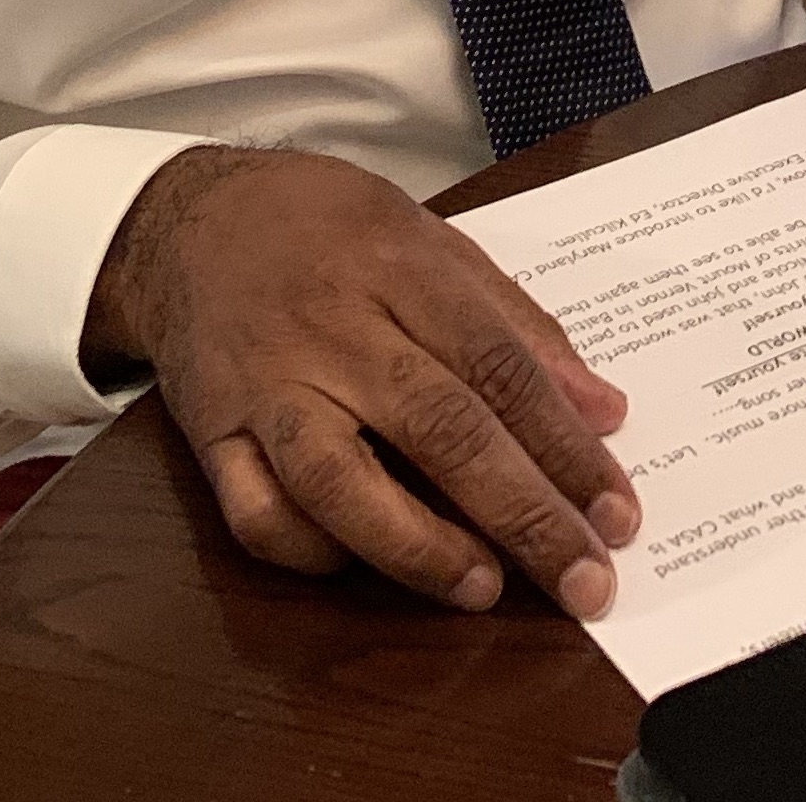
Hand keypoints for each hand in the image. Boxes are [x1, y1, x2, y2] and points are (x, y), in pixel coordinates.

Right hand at [83, 147, 637, 617]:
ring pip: (337, 479)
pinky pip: (255, 512)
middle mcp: (335, 331)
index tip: (618, 512)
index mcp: (401, 269)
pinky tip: (365, 566)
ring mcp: (266, 387)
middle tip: (585, 578)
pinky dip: (310, 551)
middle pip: (439, 427)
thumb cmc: (329, 227)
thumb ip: (519, 324)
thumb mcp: (433, 240)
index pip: (500, 366)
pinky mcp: (210, 433)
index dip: (566, 445)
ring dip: (416, 546)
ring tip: (485, 588)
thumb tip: (604, 410)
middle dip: (522, 511)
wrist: (188, 217)